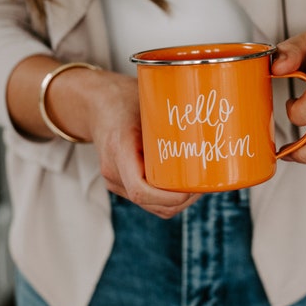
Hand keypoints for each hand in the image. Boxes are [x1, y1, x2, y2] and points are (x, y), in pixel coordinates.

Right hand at [86, 70, 200, 218]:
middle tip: (205, 183)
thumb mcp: (148, 102)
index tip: (190, 190)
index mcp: (118, 150)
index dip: (168, 197)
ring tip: (198, 184)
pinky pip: (145, 199)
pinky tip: (183, 183)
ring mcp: (115, 180)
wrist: (97, 104)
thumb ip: (169, 116)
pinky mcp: (120, 182)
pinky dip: (166, 197)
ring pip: (150, 206)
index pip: (140, 190)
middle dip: (180, 200)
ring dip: (176, 202)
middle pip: (150, 203)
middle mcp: (113, 171)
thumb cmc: (125, 99)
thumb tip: (207, 119)